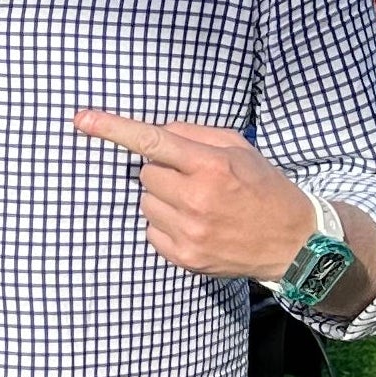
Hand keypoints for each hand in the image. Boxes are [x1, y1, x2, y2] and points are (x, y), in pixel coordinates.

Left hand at [77, 110, 314, 280]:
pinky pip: (151, 229)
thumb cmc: (263, 188)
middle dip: (162, 171)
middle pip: (145, 173)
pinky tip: (195, 224)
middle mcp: (197, 199)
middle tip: (193, 179)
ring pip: (145, 202)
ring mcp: (189, 232)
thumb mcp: (239, 149)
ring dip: (163, 198)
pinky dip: (165, 223)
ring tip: (198, 204)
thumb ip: (195, 134)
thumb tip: (155, 132)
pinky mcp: (184, 257)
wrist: (293, 243)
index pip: (152, 141)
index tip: (82, 120)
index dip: (113, 129)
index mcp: (212, 166)